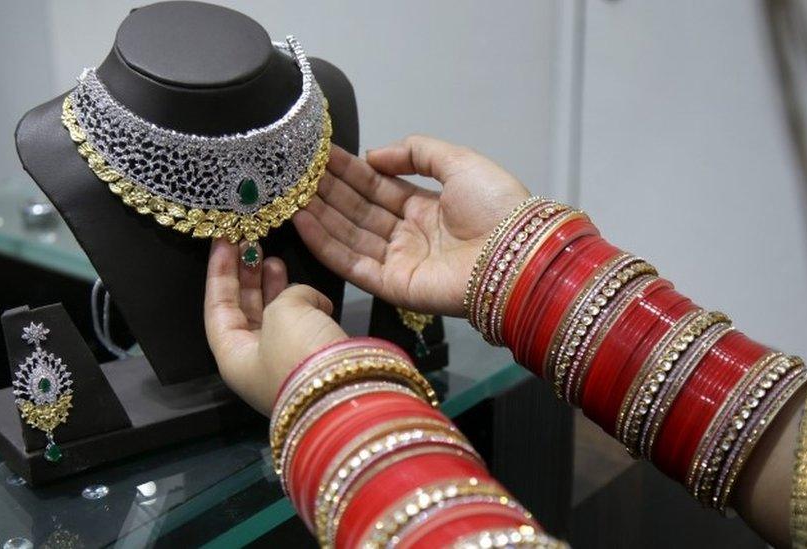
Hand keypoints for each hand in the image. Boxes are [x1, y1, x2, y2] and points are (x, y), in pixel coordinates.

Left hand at [204, 240, 346, 414]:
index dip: (219, 271)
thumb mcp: (282, 313)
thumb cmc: (300, 356)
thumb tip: (306, 298)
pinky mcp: (315, 360)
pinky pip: (303, 325)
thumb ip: (285, 295)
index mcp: (233, 356)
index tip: (224, 241)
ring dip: (275, 288)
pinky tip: (315, 295)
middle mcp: (255, 362)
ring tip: (276, 261)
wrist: (346, 393)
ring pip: (274, 317)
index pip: (216, 305)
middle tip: (251, 246)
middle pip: (244, 311)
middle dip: (247, 277)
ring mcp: (286, 362)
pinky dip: (306, 305)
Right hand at [293, 135, 530, 316]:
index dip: (349, 172)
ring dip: (319, 215)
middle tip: (294, 173)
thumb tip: (374, 156)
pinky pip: (352, 263)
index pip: (378, 189)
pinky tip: (302, 220)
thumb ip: (417, 152)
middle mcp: (409, 235)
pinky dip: (325, 243)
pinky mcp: (393, 286)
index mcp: (427, 208)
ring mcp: (399, 262)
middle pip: (359, 211)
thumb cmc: (496, 206)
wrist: (518, 254)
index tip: (319, 156)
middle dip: (327, 191)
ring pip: (349, 235)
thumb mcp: (459, 162)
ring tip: (289, 194)